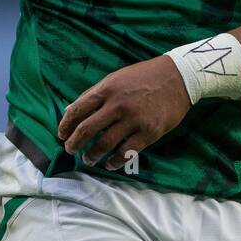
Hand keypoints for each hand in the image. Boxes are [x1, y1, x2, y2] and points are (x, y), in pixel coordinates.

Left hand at [57, 55, 191, 169]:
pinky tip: (110, 164)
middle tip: (70, 150)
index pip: (78, 110)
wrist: (178, 77)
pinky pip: (126, 152)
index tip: (62, 135)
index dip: (66, 125)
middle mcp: (117, 105)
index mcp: (107, 89)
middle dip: (74, 143)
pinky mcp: (148, 132)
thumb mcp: (116, 78)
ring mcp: (133, 120)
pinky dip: (115, 161)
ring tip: (88, 160)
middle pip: (87, 130)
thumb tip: (70, 110)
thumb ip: (94, 93)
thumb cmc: (144, 76)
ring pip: (105, 144)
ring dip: (92, 155)